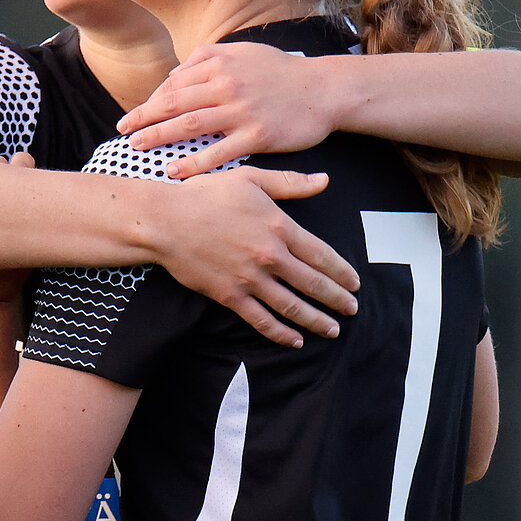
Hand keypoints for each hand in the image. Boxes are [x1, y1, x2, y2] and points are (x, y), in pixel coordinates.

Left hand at [116, 40, 342, 175]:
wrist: (325, 89)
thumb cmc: (281, 72)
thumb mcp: (243, 53)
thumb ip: (207, 58)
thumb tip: (175, 74)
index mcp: (220, 64)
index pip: (174, 84)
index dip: (151, 101)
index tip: (135, 116)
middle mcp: (227, 84)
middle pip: (174, 103)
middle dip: (143, 118)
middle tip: (121, 132)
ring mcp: (241, 110)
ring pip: (190, 125)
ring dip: (158, 137)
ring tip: (136, 147)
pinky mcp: (257, 135)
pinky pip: (218, 152)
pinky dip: (193, 162)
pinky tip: (174, 171)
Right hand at [153, 166, 359, 346]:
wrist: (165, 222)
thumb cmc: (205, 196)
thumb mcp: (250, 179)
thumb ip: (290, 183)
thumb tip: (324, 181)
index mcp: (279, 226)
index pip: (323, 254)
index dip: (343, 272)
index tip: (355, 283)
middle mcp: (270, 256)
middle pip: (314, 283)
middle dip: (337, 299)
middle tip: (352, 309)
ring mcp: (250, 279)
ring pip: (292, 306)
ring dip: (316, 320)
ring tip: (332, 330)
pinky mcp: (230, 296)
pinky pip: (262, 320)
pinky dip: (281, 333)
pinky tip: (295, 341)